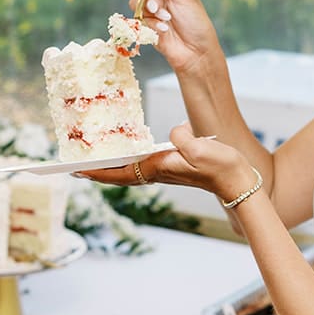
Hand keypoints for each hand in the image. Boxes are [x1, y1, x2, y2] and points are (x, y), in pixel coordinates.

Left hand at [79, 123, 256, 205]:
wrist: (239, 181)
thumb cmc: (220, 167)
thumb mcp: (200, 149)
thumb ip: (182, 139)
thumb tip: (174, 133)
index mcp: (157, 168)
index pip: (119, 173)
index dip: (96, 173)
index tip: (77, 171)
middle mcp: (156, 171)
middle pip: (118, 174)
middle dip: (96, 171)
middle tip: (74, 168)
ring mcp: (163, 170)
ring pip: (128, 170)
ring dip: (110, 167)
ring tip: (93, 160)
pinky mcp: (172, 166)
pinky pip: (141, 164)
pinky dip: (127, 160)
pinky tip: (125, 152)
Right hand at [130, 0, 220, 75]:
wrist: (196, 53)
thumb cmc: (196, 24)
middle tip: (158, 8)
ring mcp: (151, 11)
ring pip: (136, 2)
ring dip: (149, 10)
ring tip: (166, 20)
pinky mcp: (145, 26)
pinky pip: (138, 20)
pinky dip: (150, 24)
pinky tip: (164, 30)